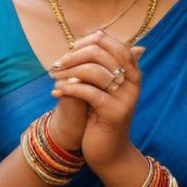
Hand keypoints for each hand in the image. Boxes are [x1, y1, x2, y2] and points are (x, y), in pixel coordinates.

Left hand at [49, 31, 144, 170]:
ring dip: (67, 72)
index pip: (109, 42)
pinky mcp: (114, 113)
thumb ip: (100, 62)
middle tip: (56, 65)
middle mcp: (133, 81)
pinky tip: (56, 92)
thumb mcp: (102, 86)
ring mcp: (126, 97)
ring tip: (53, 78)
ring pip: (93, 71)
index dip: (86, 42)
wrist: (110, 152)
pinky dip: (69, 89)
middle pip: (100, 52)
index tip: (68, 50)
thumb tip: (95, 33)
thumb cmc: (102, 116)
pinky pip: (88, 92)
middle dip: (73, 56)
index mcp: (132, 70)